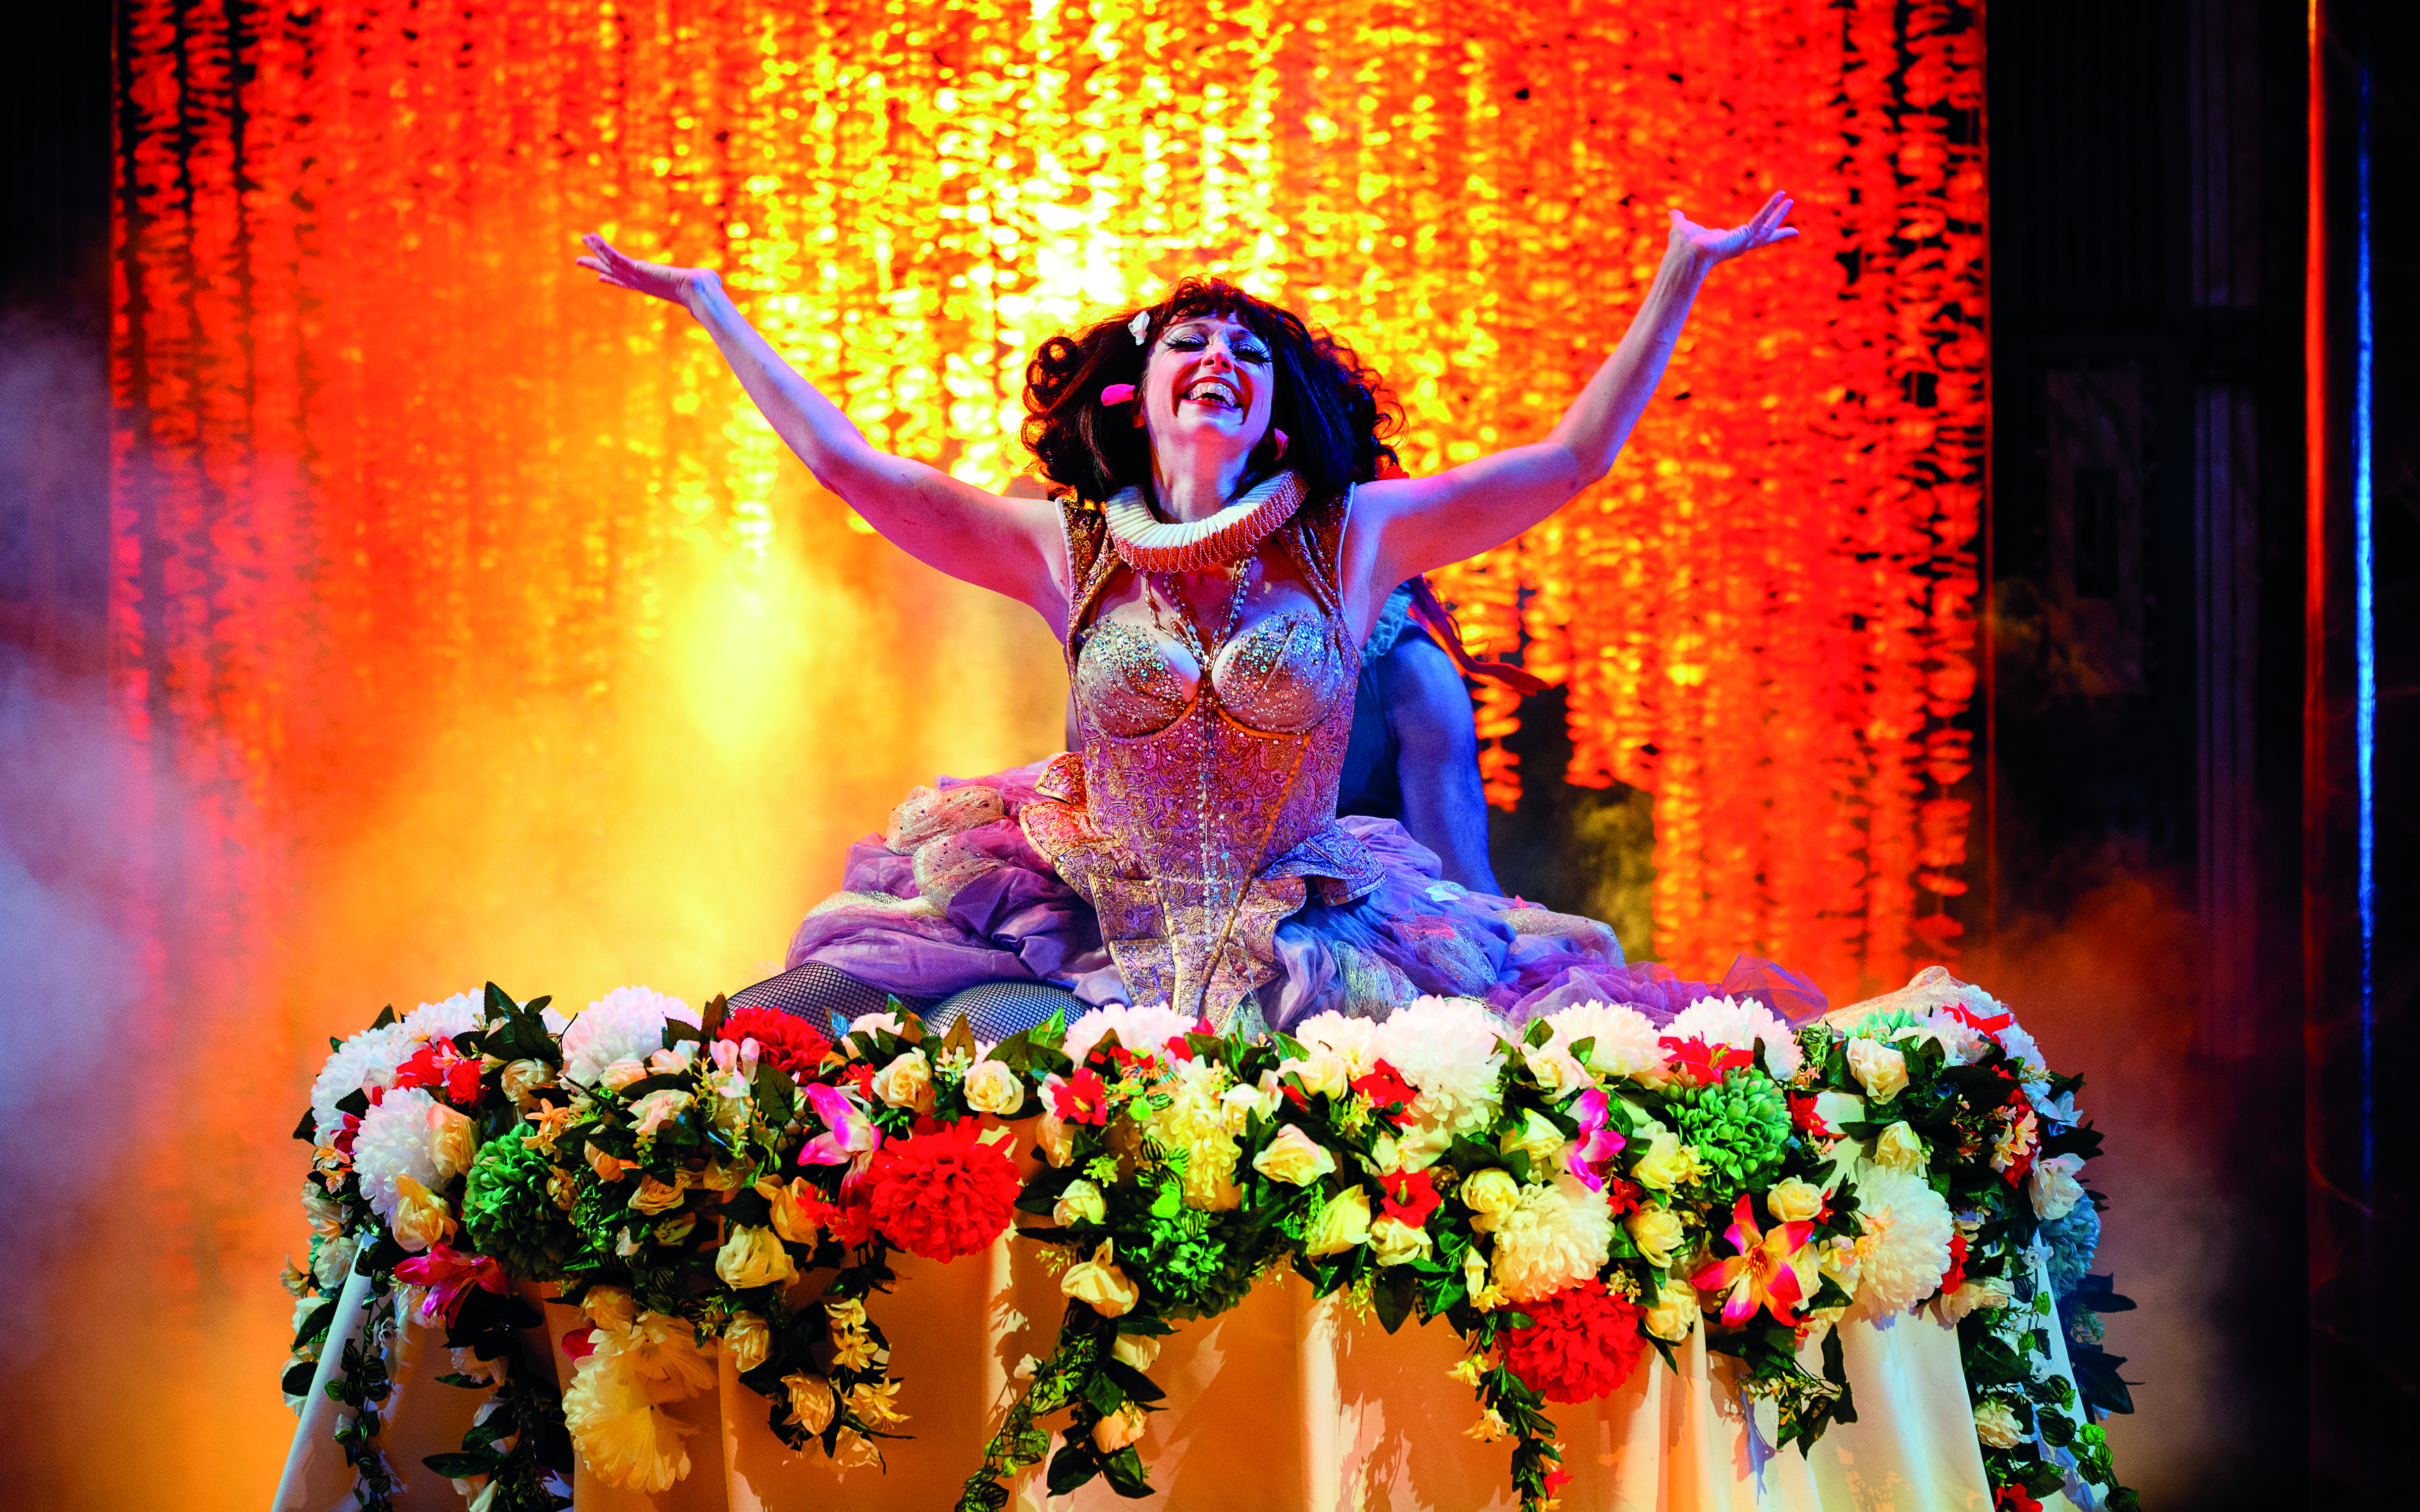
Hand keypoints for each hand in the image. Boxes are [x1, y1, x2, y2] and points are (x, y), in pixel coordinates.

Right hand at [575, 232, 713, 308]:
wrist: (700, 293)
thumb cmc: (705, 291)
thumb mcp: (700, 283)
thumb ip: (702, 280)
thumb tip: (715, 282)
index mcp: (652, 286)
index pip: (628, 282)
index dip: (613, 279)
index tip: (601, 278)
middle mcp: (641, 283)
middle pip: (613, 273)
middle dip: (596, 266)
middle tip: (579, 260)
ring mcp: (637, 277)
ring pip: (611, 262)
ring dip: (596, 250)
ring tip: (584, 238)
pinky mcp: (637, 270)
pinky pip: (615, 257)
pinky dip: (602, 247)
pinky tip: (591, 237)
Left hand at [1668, 192, 1798, 265]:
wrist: (1684, 254)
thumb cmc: (1682, 244)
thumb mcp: (1682, 226)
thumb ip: (1679, 219)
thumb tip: (1672, 213)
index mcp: (1728, 242)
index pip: (1749, 236)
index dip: (1761, 232)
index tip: (1772, 230)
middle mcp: (1738, 245)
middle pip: (1764, 236)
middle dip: (1777, 227)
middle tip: (1794, 227)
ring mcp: (1743, 243)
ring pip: (1766, 227)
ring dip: (1778, 213)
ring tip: (1790, 200)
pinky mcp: (1743, 237)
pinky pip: (1761, 220)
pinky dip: (1771, 208)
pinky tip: (1781, 198)